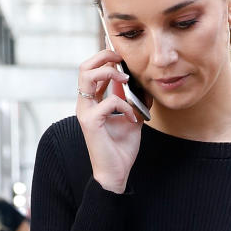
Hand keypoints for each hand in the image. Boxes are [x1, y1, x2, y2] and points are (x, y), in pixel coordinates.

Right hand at [76, 48, 142, 194]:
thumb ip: (135, 103)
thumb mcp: (132, 120)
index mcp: (92, 103)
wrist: (115, 174)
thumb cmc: (120, 150)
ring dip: (110, 73)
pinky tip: (133, 118)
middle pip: (84, 66)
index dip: (106, 59)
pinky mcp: (91, 122)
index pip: (91, 70)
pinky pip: (109, 101)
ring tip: (126, 81)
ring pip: (87, 75)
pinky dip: (125, 106)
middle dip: (104, 57)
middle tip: (122, 60)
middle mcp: (85, 105)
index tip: (123, 60)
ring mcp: (85, 112)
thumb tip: (145, 88)